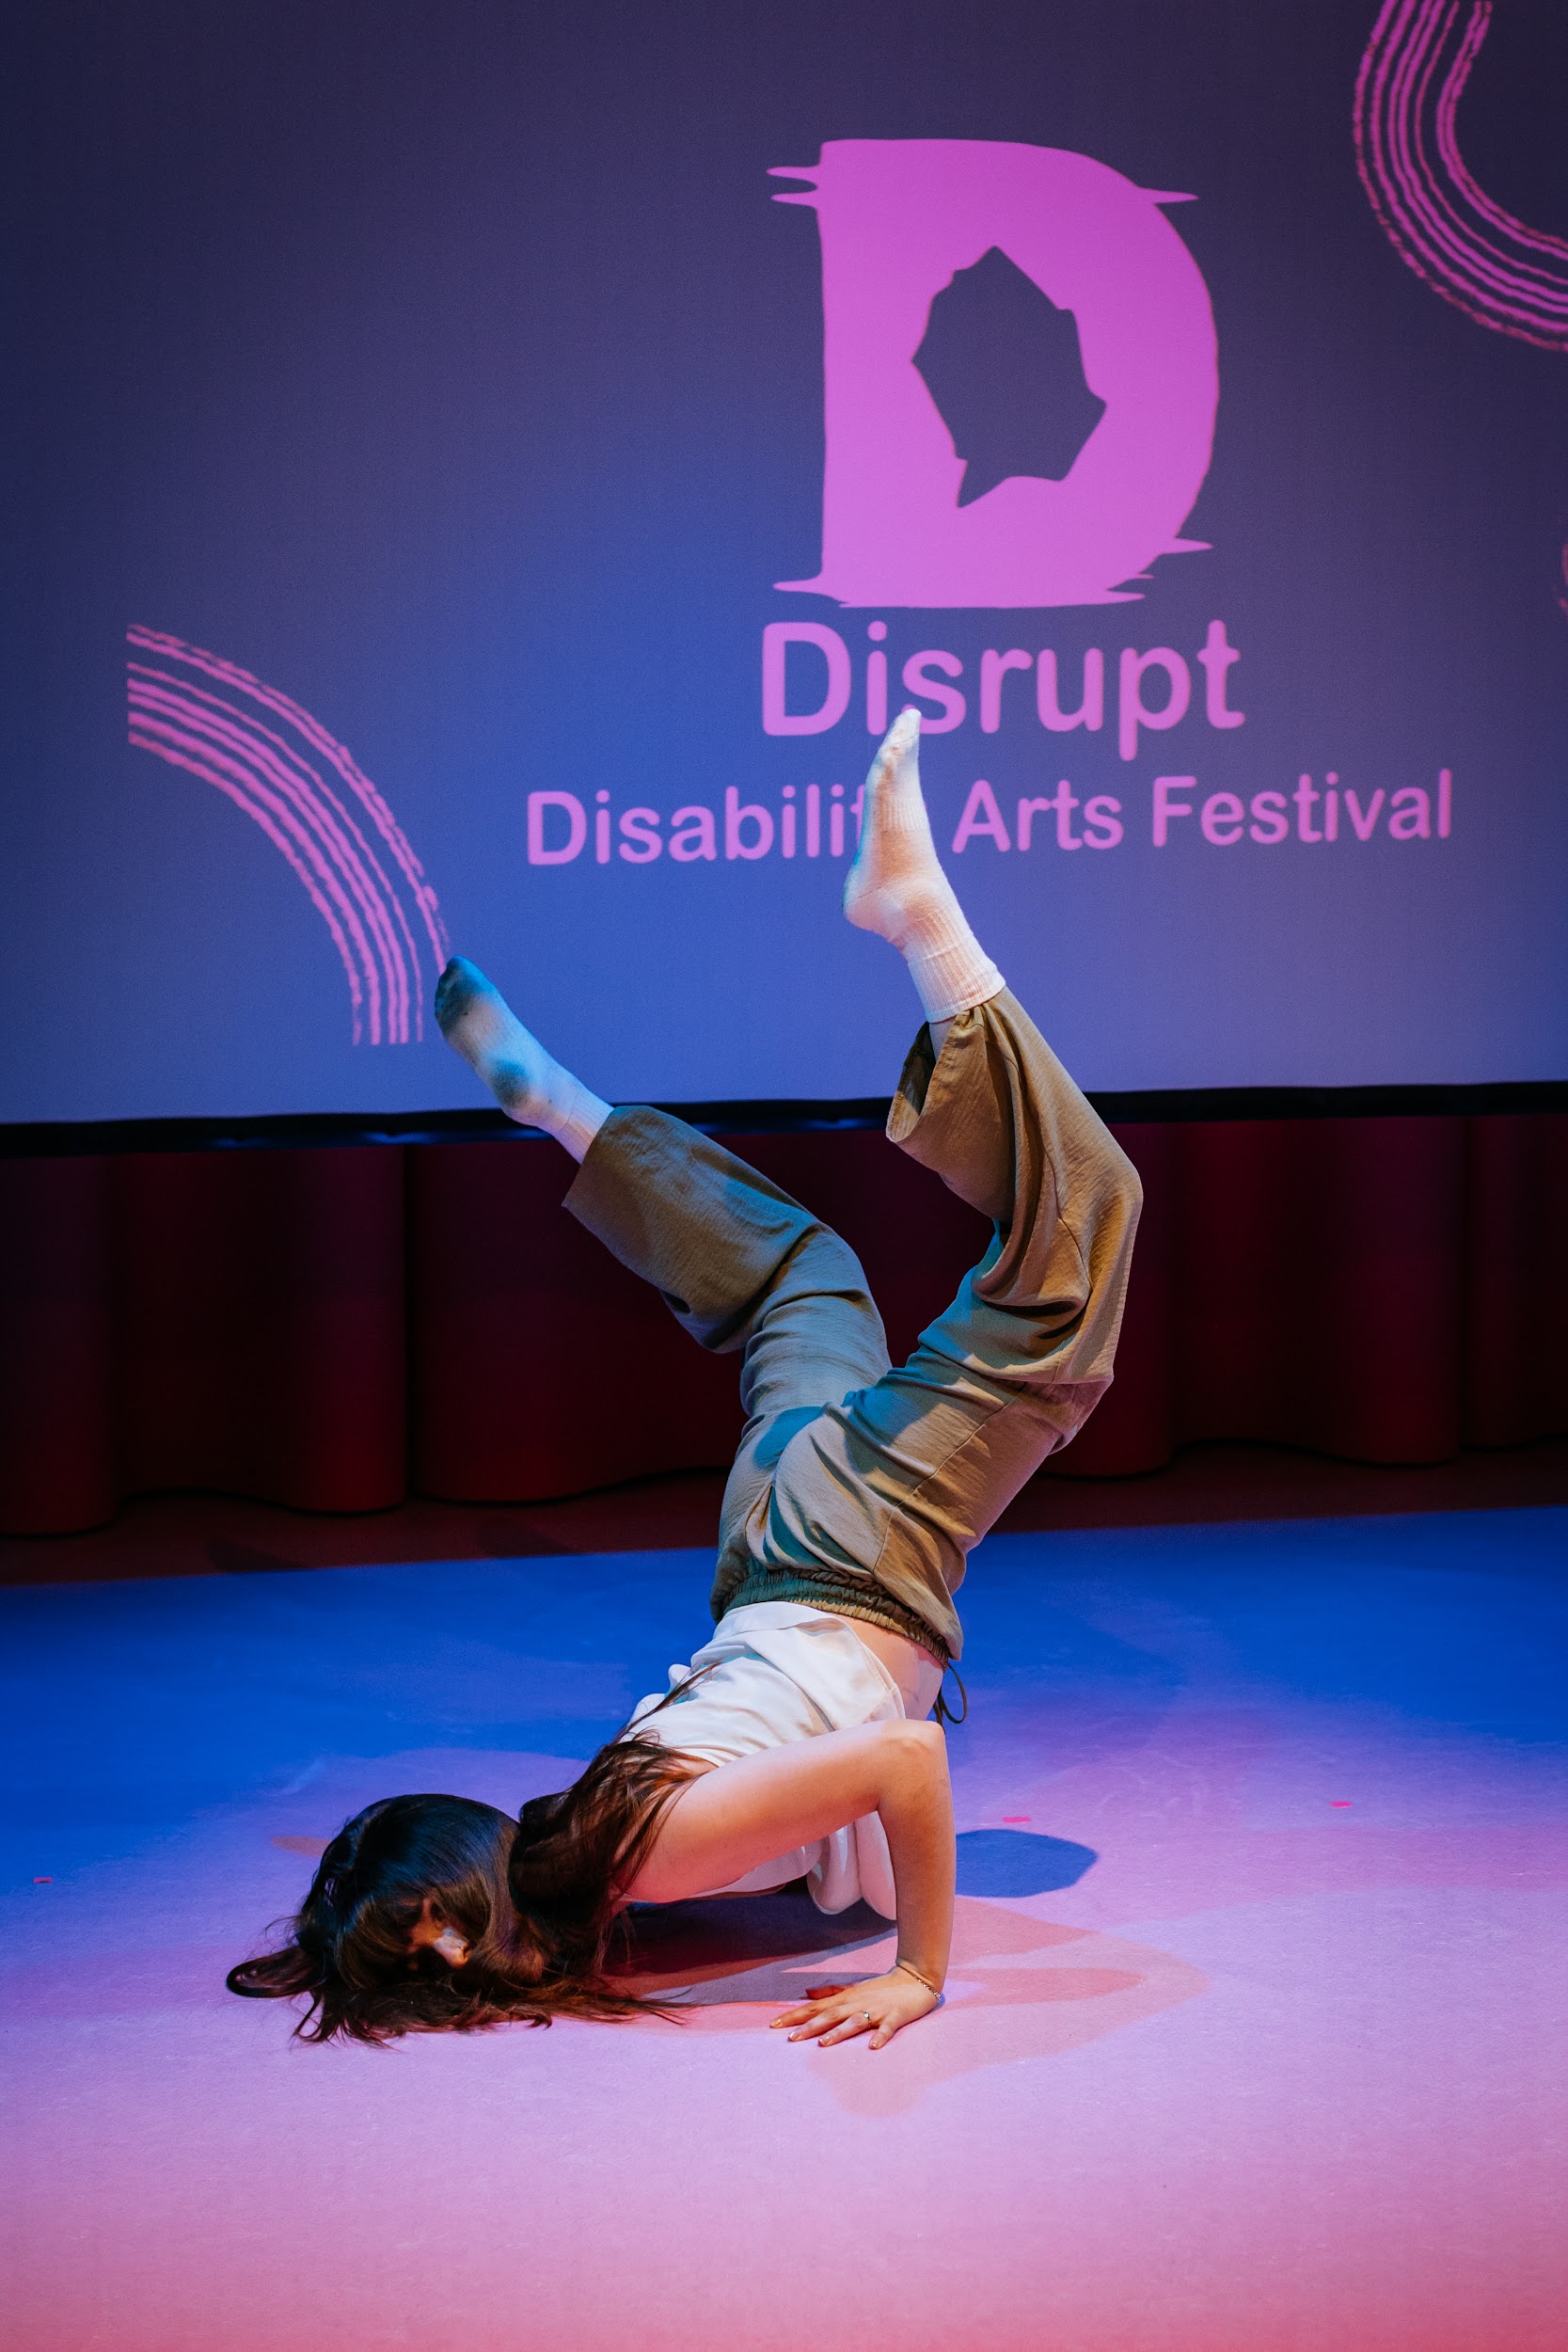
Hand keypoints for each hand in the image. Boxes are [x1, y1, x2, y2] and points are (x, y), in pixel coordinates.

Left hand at [770, 1966, 939, 2049]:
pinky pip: (887, 2028)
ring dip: (839, 2032)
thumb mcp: (853, 1988)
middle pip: (831, 2015)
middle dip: (810, 2026)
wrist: (916, 1979)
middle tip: (791, 2038)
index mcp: (846, 1998)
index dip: (796, 2015)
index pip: (816, 2007)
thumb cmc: (881, 1988)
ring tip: (823, 2044)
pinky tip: (872, 2047)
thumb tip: (806, 1993)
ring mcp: (876, 2010)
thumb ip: (831, 1993)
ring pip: (854, 2022)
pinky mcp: (895, 2017)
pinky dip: (880, 2036)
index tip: (775, 2024)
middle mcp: (858, 2004)